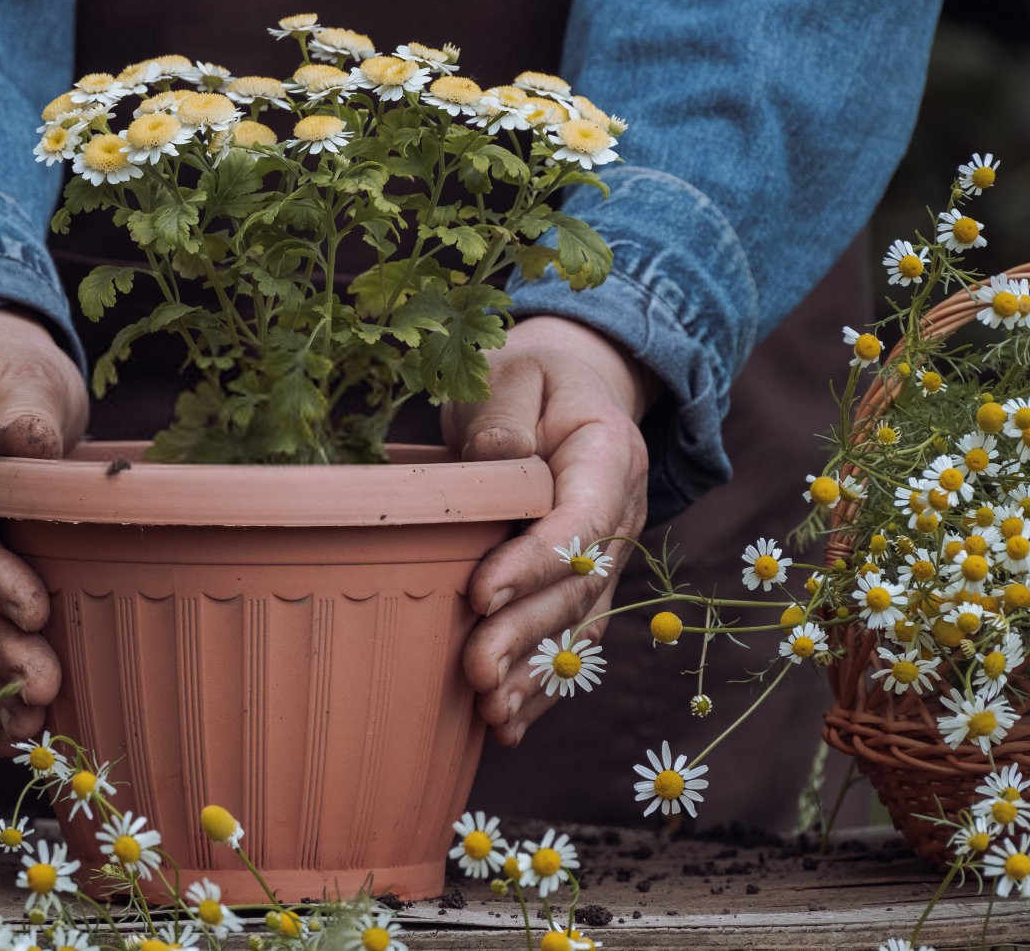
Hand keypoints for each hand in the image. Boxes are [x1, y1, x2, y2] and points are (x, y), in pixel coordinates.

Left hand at [441, 315, 655, 745]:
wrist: (570, 384)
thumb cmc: (530, 375)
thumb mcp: (511, 371)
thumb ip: (504, 413)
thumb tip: (496, 466)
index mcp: (608, 456)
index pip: (581, 520)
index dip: (535, 563)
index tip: (480, 594)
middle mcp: (620, 516)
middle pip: (579, 587)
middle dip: (527, 635)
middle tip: (474, 672)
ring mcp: (608, 556)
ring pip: (578, 624)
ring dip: (538, 674)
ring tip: (492, 712)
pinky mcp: (585, 583)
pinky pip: (571, 639)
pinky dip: (544, 683)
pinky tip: (509, 723)